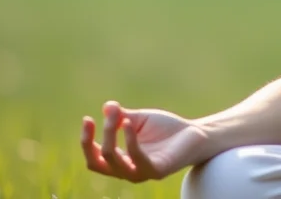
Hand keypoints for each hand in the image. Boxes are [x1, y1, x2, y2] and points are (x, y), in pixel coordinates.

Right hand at [80, 100, 209, 181]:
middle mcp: (127, 171)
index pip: (94, 158)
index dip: (86, 141)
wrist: (194, 133)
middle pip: (98, 160)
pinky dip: (129, 140)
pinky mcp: (155, 171)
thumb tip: (106, 106)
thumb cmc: (165, 128)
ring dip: (111, 134)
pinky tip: (129, 124)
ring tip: (120, 116)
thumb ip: (121, 116)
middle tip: (108, 114)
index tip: (87, 119)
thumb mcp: (138, 120)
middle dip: (95, 137)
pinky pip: (136, 158)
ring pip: (113, 159)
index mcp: (120, 160)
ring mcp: (140, 173)